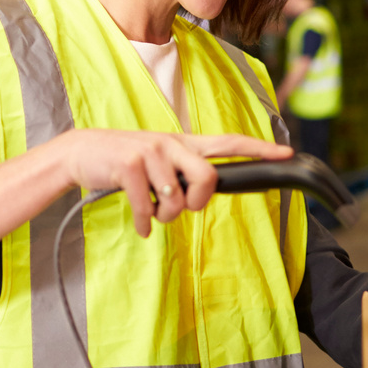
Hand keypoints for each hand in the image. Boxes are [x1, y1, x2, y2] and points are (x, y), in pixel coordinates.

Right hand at [58, 129, 292, 237]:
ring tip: (151, 212)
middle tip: (181, 207)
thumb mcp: (158, 161)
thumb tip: (200, 195)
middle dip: (197, 202)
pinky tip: (140, 225)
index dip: (259, 149)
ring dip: (163, 217)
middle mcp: (171, 144)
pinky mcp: (130, 165)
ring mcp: (150, 152)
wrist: (81, 153)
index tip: (286, 155)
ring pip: (177, 199)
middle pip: (208, 177)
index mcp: (182, 143)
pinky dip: (144, 224)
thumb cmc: (124, 162)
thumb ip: (182, 172)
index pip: (228, 142)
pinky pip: (147, 207)